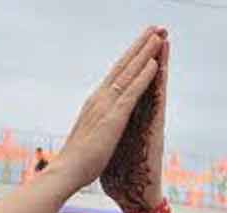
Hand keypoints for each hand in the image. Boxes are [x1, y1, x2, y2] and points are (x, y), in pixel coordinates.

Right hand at [52, 28, 165, 192]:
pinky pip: (132, 92)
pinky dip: (144, 76)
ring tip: (159, 35)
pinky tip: (155, 63)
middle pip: (124, 65)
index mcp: (96, 102)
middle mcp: (100, 98)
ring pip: (129, 73)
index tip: (143, 41)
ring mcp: (106, 105)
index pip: (116, 73)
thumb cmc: (79, 160)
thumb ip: (98, 123)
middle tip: (155, 27)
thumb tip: (101, 121)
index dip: (131, 56)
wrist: (66, 172)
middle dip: (140, 45)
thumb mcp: (91, 134)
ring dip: (145, 53)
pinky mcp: (114, 117)